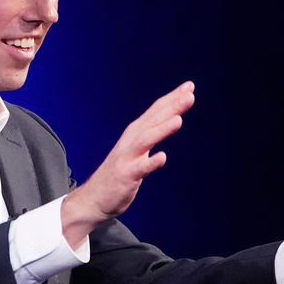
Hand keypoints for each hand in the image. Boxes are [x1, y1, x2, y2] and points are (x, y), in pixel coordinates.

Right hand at [62, 81, 194, 246]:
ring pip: (146, 140)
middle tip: (189, 93)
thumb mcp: (138, 148)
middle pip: (154, 119)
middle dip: (171, 106)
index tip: (189, 86)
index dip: (172, 98)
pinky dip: (151, 163)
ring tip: (178, 120)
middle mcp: (131, 140)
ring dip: (161, 130)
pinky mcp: (126, 175)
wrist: (95, 197)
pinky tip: (163, 157)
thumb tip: (173, 117)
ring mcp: (128, 157)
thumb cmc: (120, 171)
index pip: (157, 111)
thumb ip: (152, 133)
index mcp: (136, 133)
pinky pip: (140, 169)